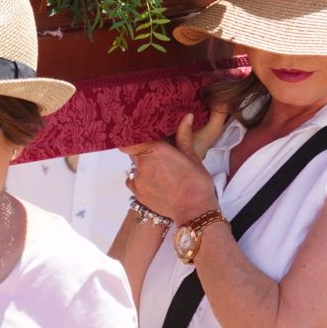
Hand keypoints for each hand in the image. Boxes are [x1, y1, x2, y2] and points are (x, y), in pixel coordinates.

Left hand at [123, 108, 227, 224]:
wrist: (194, 210)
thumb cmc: (196, 184)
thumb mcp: (192, 156)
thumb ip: (183, 136)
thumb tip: (186, 116)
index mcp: (155, 150)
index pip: (130, 138)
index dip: (132, 136)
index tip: (138, 134)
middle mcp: (143, 164)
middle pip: (134, 151)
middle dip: (143, 150)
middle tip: (158, 153)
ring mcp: (138, 179)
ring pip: (134, 166)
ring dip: (143, 165)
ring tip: (160, 170)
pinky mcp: (137, 193)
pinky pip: (133, 180)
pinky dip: (140, 178)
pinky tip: (155, 181)